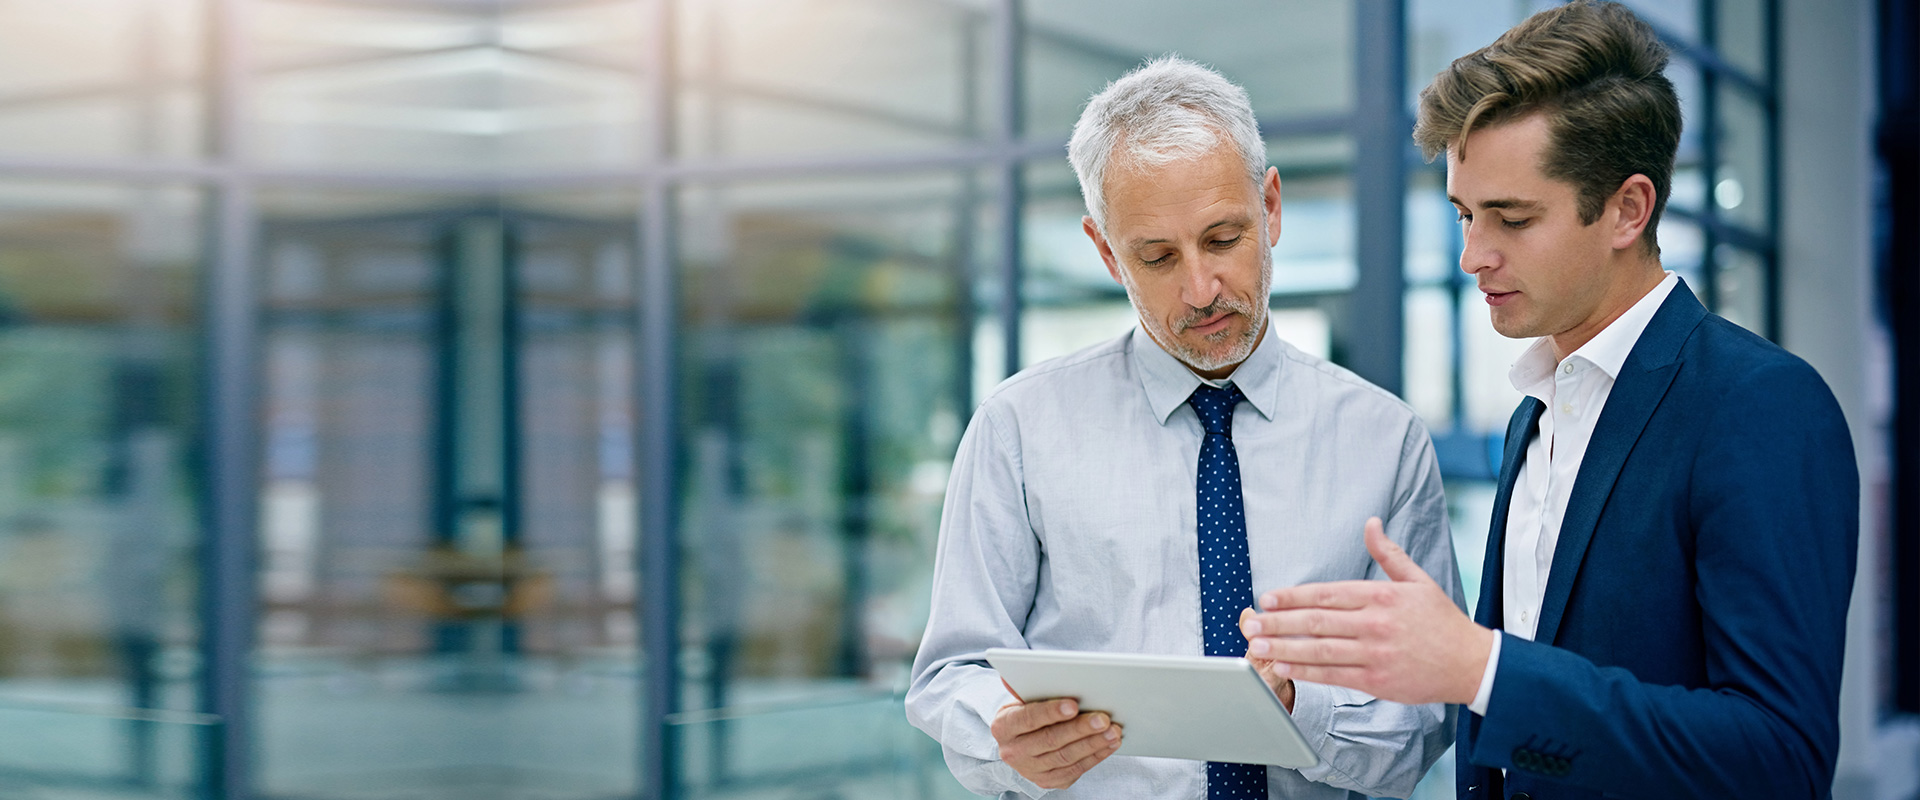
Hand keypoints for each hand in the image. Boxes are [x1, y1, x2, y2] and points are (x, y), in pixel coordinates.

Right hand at [991, 679, 1123, 788]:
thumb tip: (1023, 667)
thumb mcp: (1020, 699)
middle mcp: (1013, 752)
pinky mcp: (1048, 781)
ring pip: (1066, 757)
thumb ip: (1024, 686)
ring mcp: (1030, 770)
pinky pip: (1075, 770)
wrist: (1020, 744)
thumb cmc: (1026, 714)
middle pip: (1050, 740)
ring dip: (1093, 744)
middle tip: (1104, 718)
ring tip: (1113, 731)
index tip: (1074, 705)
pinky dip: (1095, 757)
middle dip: (1079, 729)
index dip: (1051, 712)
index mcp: (1003, 727)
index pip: (1027, 718)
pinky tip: (1109, 744)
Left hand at [1240, 517, 1493, 705]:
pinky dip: (1306, 672)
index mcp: (1382, 595)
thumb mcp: (1418, 580)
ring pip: (1319, 650)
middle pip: (1316, 621)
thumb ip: (1388, 553)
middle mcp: (1375, 624)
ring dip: (1284, 648)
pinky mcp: (1377, 680)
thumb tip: (1371, 523)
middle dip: (1277, 623)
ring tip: (1256, 646)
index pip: (1327, 593)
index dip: (1293, 596)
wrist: (1471, 663)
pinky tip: (1284, 668)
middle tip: (1249, 623)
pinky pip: (1333, 676)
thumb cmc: (1442, 621)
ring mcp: (1374, 654)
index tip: (1267, 598)